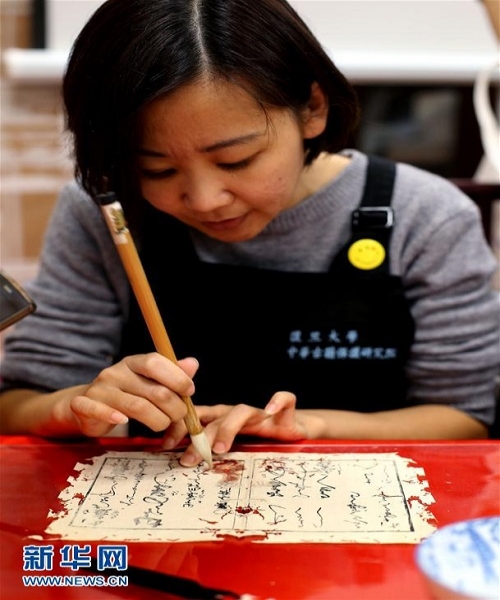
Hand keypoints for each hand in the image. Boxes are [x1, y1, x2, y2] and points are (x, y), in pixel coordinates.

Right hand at [68, 354, 198, 436]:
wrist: (85, 407)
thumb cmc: (125, 394)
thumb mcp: (148, 382)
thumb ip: (171, 374)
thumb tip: (193, 364)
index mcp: (133, 362)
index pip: (156, 362)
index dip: (177, 377)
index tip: (189, 392)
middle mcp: (116, 373)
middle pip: (154, 391)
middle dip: (175, 407)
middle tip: (179, 415)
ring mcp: (100, 389)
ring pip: (137, 407)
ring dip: (159, 420)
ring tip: (163, 424)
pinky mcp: (84, 405)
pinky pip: (99, 411)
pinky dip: (113, 417)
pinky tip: (123, 421)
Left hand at [162, 392, 307, 465]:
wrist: (291, 433)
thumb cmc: (258, 443)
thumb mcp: (231, 448)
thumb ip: (207, 452)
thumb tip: (178, 466)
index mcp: (221, 419)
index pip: (196, 417)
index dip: (180, 427)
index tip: (165, 445)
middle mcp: (237, 414)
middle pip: (215, 418)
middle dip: (200, 438)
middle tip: (188, 460)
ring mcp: (260, 414)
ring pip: (241, 411)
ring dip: (229, 428)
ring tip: (220, 449)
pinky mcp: (285, 413)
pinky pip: (285, 400)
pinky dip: (278, 401)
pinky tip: (270, 409)